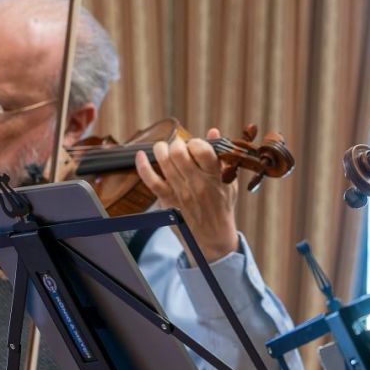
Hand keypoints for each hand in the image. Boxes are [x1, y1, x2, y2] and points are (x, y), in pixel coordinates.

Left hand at [135, 128, 240, 263]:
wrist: (212, 238)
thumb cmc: (222, 207)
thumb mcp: (229, 182)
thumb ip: (220, 157)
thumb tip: (212, 131)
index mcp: (215, 178)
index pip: (203, 150)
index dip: (196, 141)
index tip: (196, 145)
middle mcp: (197, 184)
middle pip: (179, 153)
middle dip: (177, 144)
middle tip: (179, 146)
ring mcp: (180, 192)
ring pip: (164, 162)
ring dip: (162, 149)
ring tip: (165, 148)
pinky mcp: (167, 200)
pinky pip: (150, 180)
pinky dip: (142, 166)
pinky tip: (140, 155)